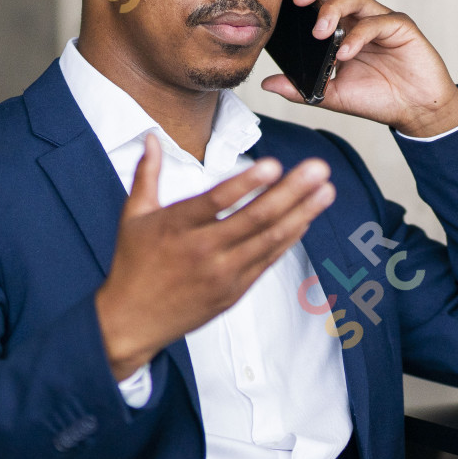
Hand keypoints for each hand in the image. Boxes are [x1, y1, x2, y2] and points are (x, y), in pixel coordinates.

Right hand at [96, 134, 335, 379]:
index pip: (217, 201)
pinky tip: (307, 218)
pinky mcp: (235, 290)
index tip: (274, 164)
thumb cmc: (133, 264)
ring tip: (326, 190)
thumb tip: (151, 137)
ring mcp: (222, 273)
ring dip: (302, 213)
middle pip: (254, 219)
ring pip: (269, 240)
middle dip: (292, 192)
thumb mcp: (134, 215)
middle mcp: (203, 250)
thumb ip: (148, 173)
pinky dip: (290, 238)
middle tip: (318, 169)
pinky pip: (269, 260)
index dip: (247, 183)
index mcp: (177, 227)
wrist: (132, 321)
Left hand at [259, 0, 457, 137]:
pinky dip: (357, 35)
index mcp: (343, 27)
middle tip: (299, 0)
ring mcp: (380, 20)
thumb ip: (301, 89)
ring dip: (333, 9)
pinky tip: (345, 54)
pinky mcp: (401, 27)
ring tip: (320, 32)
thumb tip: (268, 84)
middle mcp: (360, 18)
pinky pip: (376, 22)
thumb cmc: (378, 98)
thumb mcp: (332, 96)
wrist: (416, 111)